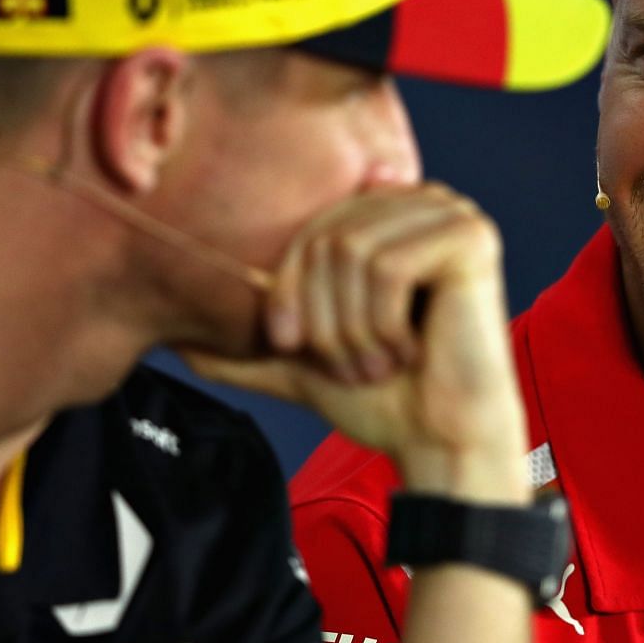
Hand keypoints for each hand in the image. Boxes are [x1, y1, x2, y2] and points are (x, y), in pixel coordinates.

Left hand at [183, 183, 527, 500]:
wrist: (440, 441)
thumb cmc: (383, 400)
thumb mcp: (302, 363)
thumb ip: (247, 345)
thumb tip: (173, 338)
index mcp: (385, 216)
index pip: (307, 231)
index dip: (288, 290)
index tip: (294, 345)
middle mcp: (420, 201)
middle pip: (327, 237)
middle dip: (322, 315)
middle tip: (347, 366)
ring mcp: (450, 213)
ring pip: (354, 252)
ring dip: (353, 327)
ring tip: (377, 363)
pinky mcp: (471, 238)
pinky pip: (391, 268)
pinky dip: (384, 325)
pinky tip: (409, 352)